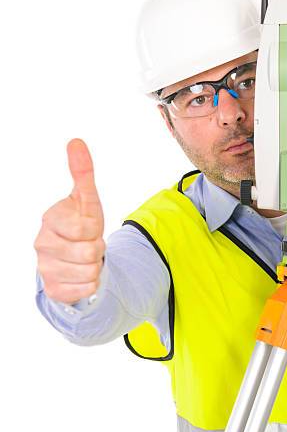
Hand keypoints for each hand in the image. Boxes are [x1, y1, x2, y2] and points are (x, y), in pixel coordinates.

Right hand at [34, 139, 104, 304]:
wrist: (71, 257)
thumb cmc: (79, 224)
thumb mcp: (86, 199)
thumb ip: (82, 172)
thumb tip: (76, 142)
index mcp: (51, 219)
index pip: (86, 227)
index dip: (95, 228)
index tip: (88, 226)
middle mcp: (42, 244)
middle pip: (90, 251)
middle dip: (98, 248)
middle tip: (89, 243)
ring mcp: (45, 268)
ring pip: (90, 271)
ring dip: (96, 265)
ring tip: (85, 258)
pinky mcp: (53, 289)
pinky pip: (86, 288)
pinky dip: (91, 283)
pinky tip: (81, 274)